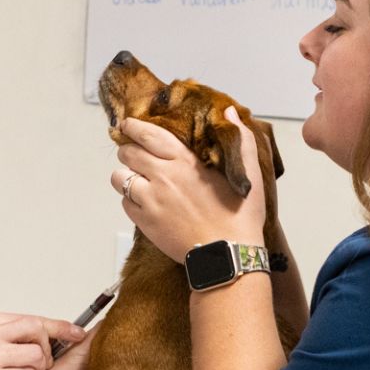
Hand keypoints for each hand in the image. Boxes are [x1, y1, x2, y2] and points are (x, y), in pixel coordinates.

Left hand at [109, 107, 266, 262]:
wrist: (228, 256)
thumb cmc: (241, 216)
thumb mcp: (250, 173)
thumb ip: (241, 138)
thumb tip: (230, 112)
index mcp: (184, 161)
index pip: (148, 134)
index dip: (133, 127)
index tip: (127, 125)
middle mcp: (163, 177)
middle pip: (128, 153)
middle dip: (128, 150)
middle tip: (132, 152)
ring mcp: (150, 201)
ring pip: (119, 178)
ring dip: (124, 176)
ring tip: (135, 179)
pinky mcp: (145, 222)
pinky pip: (124, 204)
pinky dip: (130, 200)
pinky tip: (143, 202)